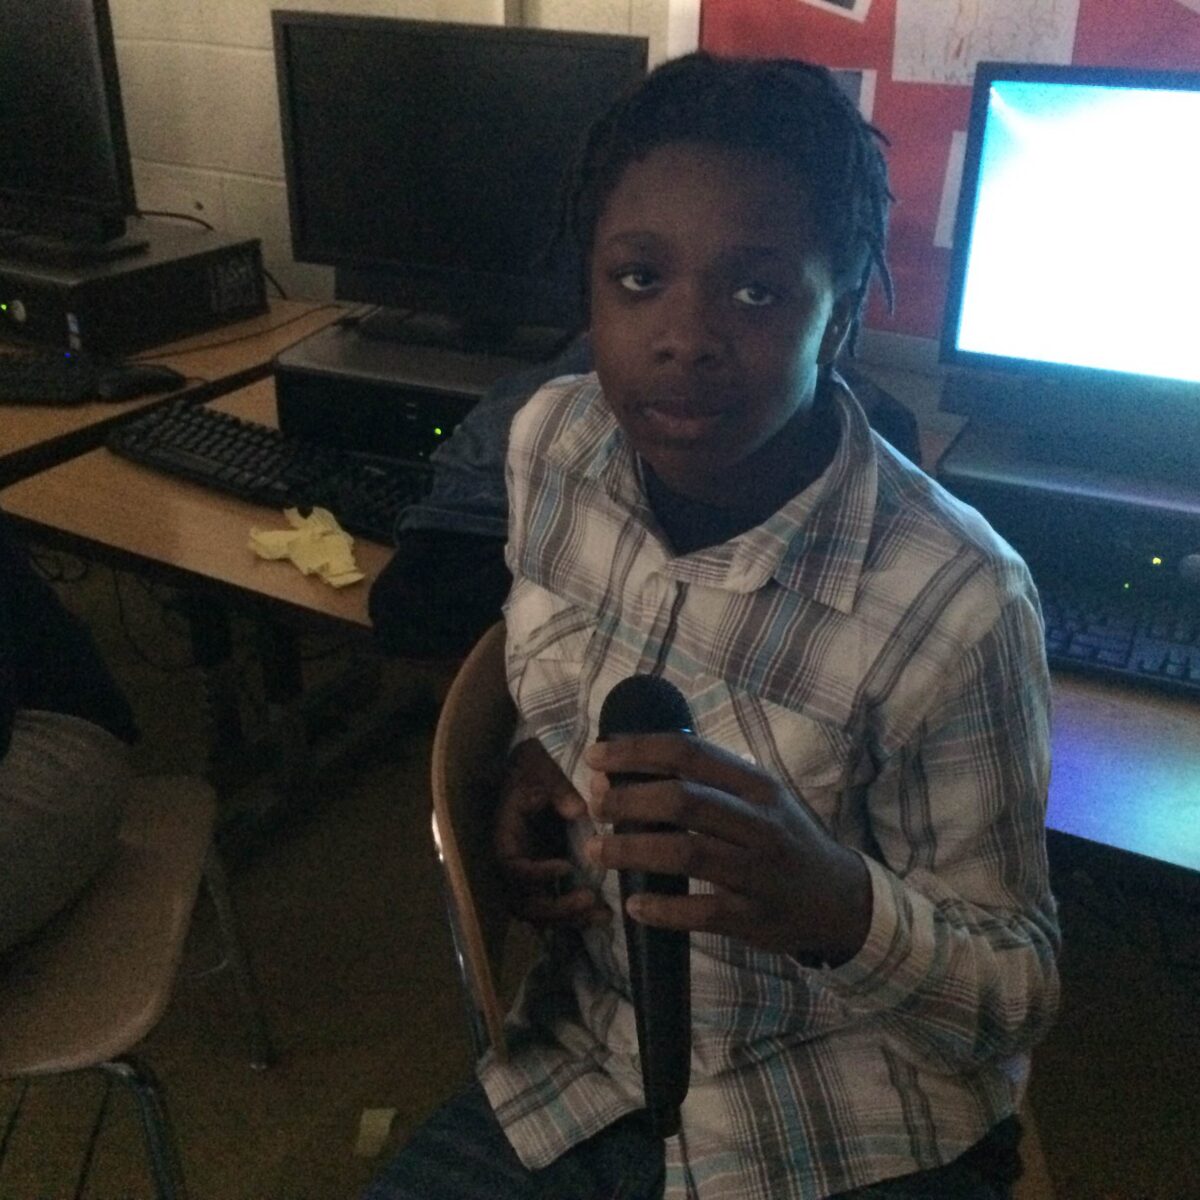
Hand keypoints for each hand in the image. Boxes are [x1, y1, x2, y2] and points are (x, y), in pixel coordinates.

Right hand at [494, 738, 608, 929]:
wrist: (530, 772)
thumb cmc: (533, 771)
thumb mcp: (542, 771)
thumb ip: (558, 790)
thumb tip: (578, 811)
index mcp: (505, 838)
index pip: (512, 867)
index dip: (536, 873)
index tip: (566, 867)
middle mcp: (513, 864)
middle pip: (525, 902)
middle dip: (557, 908)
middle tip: (589, 900)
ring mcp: (529, 875)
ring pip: (540, 913)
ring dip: (570, 919)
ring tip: (603, 916)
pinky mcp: (545, 880)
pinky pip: (554, 906)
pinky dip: (575, 916)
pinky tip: (604, 915)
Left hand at [583, 733, 871, 965]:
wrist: (838, 898)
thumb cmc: (782, 837)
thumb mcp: (758, 798)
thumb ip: (706, 781)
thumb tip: (626, 767)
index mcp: (757, 785)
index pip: (689, 754)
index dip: (637, 752)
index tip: (596, 757)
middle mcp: (761, 823)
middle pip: (683, 801)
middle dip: (628, 800)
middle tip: (594, 805)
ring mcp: (759, 872)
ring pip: (686, 854)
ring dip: (632, 851)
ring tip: (595, 851)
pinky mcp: (755, 917)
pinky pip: (701, 913)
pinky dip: (663, 910)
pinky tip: (634, 905)